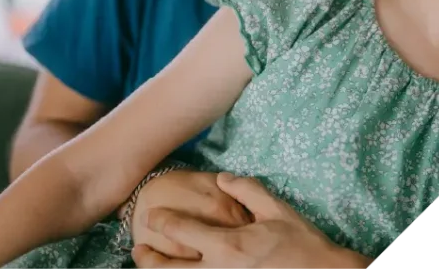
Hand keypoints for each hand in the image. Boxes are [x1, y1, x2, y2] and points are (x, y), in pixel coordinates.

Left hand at [131, 172, 371, 268]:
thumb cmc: (301, 242)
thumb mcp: (277, 209)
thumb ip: (247, 190)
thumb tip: (222, 178)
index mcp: (228, 245)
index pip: (183, 231)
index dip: (163, 222)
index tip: (151, 215)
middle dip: (148, 259)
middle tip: (137, 248)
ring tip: (148, 264)